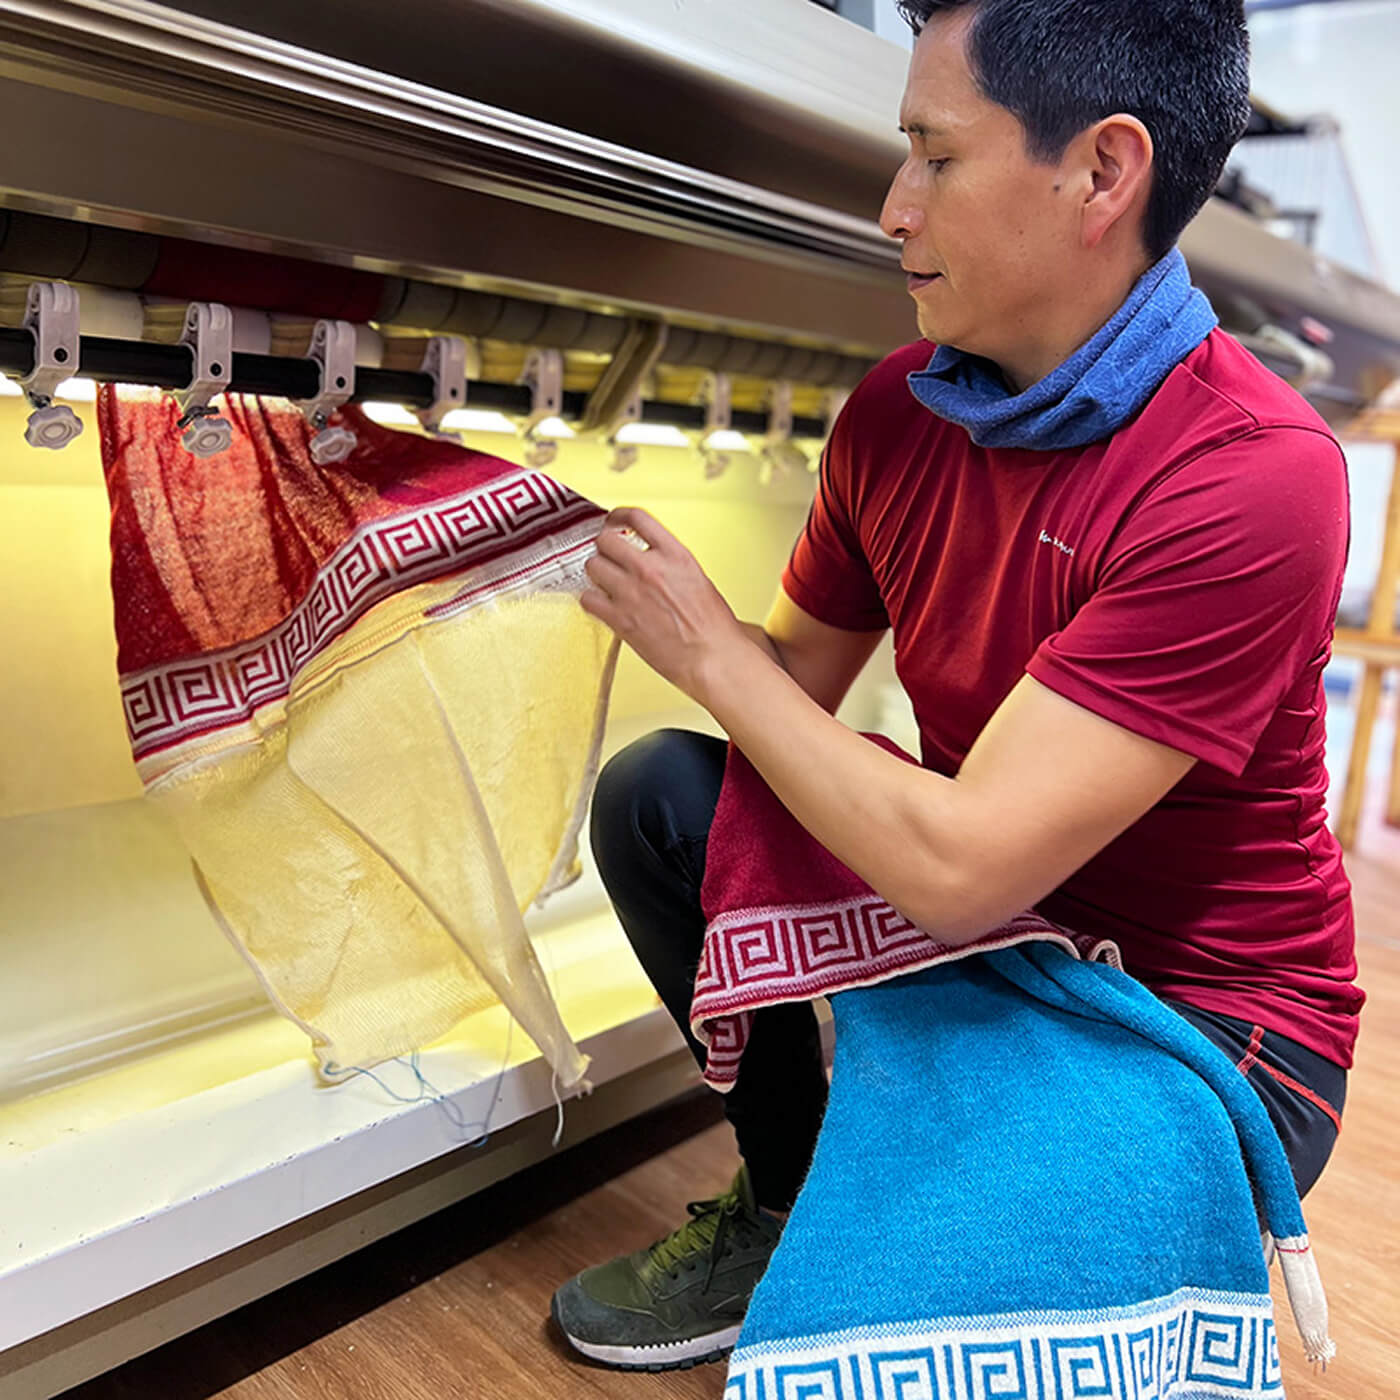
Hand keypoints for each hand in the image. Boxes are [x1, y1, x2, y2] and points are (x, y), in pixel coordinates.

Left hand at [581, 507, 749, 704]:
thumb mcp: (698, 580)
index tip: (613, 521)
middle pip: (606, 540)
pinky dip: (591, 601)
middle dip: (605, 549)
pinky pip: (587, 599)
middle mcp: (650, 568)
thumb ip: (671, 565)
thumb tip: (653, 560)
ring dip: (596, 574)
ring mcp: (632, 592)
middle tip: (608, 559)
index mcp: (675, 555)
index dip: (618, 516)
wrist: (713, 658)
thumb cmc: (713, 628)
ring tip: (605, 585)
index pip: (637, 518)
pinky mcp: (620, 619)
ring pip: (592, 566)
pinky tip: (602, 606)